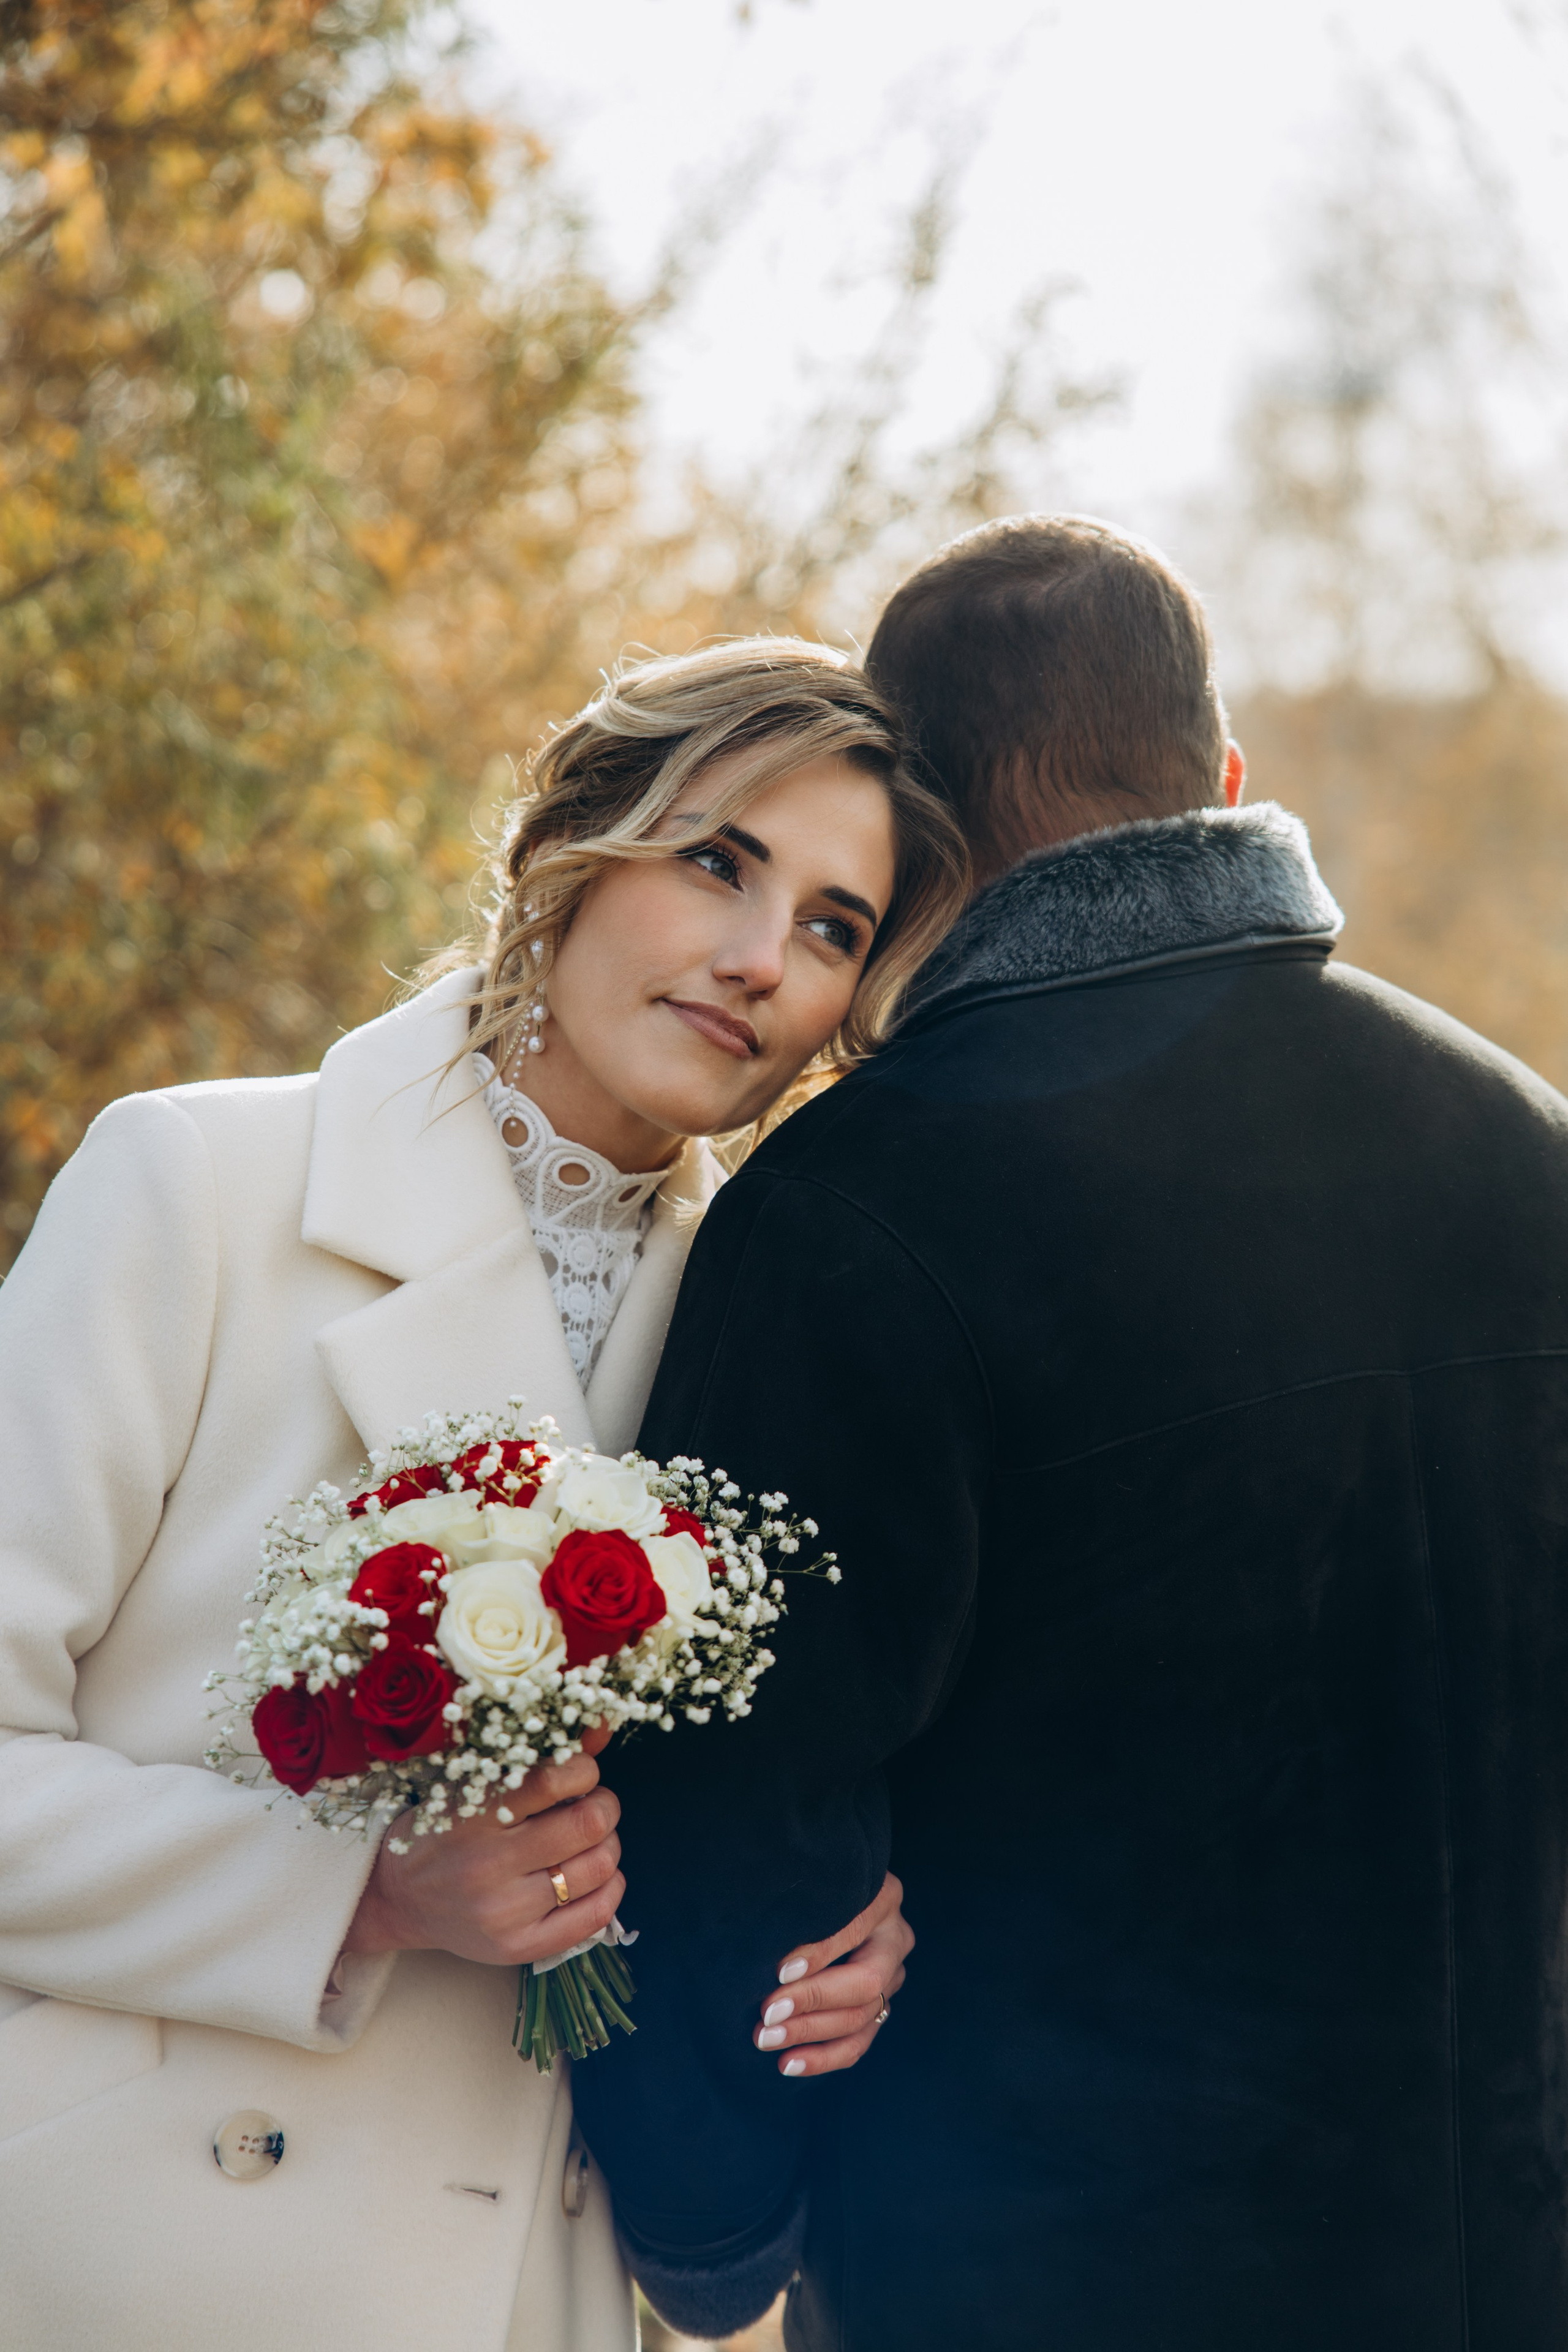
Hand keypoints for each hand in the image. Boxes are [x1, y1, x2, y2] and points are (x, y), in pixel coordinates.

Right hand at [343, 1733, 622, 1966]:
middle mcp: (487, 1865)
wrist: (397, 1898)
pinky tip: (594, 1876)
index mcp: (473, 1814)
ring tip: (590, 1840)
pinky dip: (610, 1888)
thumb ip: (539, 1757)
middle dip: (605, 1805)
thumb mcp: (475, 1784)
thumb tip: (603, 1725)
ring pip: (598, 1868)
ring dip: (608, 1845)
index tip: (579, 1772)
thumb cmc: (442, 1831)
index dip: (584, 1768)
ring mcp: (504, 1913)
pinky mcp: (517, 1948)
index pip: (554, 1778)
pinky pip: (594, 1917)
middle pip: (588, 1824)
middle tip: (593, 1804)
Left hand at [754, 1870, 912, 2076]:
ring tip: (767, 2039)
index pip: (854, 1930)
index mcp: (883, 1897)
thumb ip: (799, 1913)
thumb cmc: (805, 1891)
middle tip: (767, 2014)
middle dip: (812, 2001)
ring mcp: (893, 1976)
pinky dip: (822, 2056)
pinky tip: (787, 2063)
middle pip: (866, 1981)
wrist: (825, 1902)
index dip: (819, 1953)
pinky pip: (858, 2042)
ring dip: (810, 2033)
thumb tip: (775, 1961)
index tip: (780, 1972)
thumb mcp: (807, 1890)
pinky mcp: (880, 2006)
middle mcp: (896, 1938)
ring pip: (861, 2016)